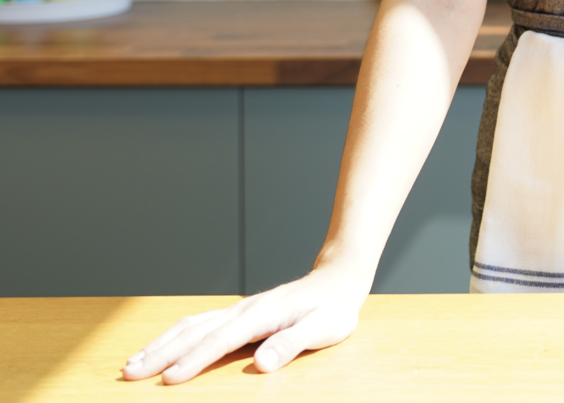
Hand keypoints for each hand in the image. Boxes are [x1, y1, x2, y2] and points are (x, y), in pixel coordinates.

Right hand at [120, 261, 370, 384]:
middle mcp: (245, 309)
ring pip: (192, 325)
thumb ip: (291, 344)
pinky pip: (200, 325)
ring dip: (162, 343)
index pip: (222, 340)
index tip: (168, 379)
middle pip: (196, 331)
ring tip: (133, 362)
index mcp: (263, 314)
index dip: (195, 360)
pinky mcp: (239, 316)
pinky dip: (176, 336)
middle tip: (129, 372)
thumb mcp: (322, 329)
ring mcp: (240, 311)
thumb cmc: (332, 308)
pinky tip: (161, 347)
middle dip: (162, 351)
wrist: (337, 281)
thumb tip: (260, 364)